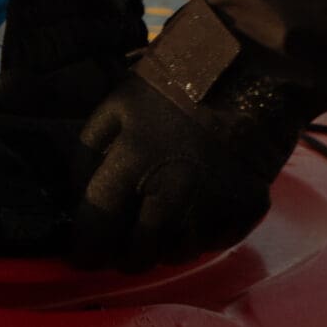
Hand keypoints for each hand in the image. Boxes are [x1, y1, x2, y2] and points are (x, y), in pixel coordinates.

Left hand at [71, 17, 308, 270]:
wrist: (249, 70)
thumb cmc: (175, 82)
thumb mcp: (118, 103)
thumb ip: (90, 150)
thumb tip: (77, 194)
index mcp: (133, 163)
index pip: (97, 227)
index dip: (84, 249)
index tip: (80, 253)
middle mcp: (171, 196)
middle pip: (136, 255)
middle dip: (120, 255)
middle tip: (117, 244)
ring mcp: (211, 209)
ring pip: (173, 256)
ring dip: (159, 247)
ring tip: (155, 225)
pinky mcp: (244, 214)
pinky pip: (211, 244)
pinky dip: (197, 237)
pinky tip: (191, 213)